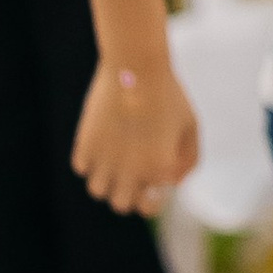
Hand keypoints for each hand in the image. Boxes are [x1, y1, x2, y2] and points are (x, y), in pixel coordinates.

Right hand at [73, 56, 199, 214]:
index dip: (152, 196)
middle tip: (132, 175)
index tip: (152, 183)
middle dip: (128, 193)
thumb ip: (189, 159)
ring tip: (115, 161)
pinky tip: (102, 145)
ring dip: (106, 180)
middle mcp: (131, 171)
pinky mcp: (86, 142)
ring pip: (98, 190)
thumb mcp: (190, 126)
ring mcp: (106, 159)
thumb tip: (173, 182)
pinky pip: (82, 167)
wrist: (137, 66)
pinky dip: (90, 162)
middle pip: (121, 204)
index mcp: (160, 170)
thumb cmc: (168, 94)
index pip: (150, 205)